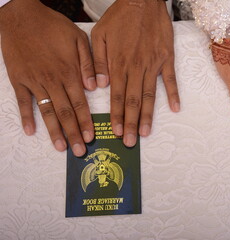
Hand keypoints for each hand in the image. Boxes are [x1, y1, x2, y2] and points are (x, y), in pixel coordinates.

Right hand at [0, 0, 95, 155]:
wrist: (21, 16)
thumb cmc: (52, 26)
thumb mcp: (78, 38)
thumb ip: (88, 63)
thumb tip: (95, 87)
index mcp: (69, 72)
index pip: (80, 104)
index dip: (86, 122)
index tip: (91, 137)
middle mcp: (52, 81)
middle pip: (65, 113)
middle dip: (73, 133)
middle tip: (80, 151)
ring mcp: (34, 82)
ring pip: (47, 111)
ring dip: (54, 131)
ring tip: (61, 147)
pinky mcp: (19, 79)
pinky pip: (23, 102)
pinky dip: (27, 117)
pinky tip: (30, 131)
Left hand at [91, 0, 179, 146]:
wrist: (143, 1)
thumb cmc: (120, 18)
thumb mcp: (100, 34)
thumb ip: (98, 61)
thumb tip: (98, 86)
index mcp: (119, 63)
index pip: (116, 95)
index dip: (116, 115)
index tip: (115, 132)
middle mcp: (136, 67)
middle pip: (132, 100)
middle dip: (130, 123)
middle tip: (129, 141)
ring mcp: (153, 64)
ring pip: (149, 95)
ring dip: (147, 115)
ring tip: (145, 132)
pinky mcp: (166, 58)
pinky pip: (170, 79)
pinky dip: (173, 94)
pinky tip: (175, 108)